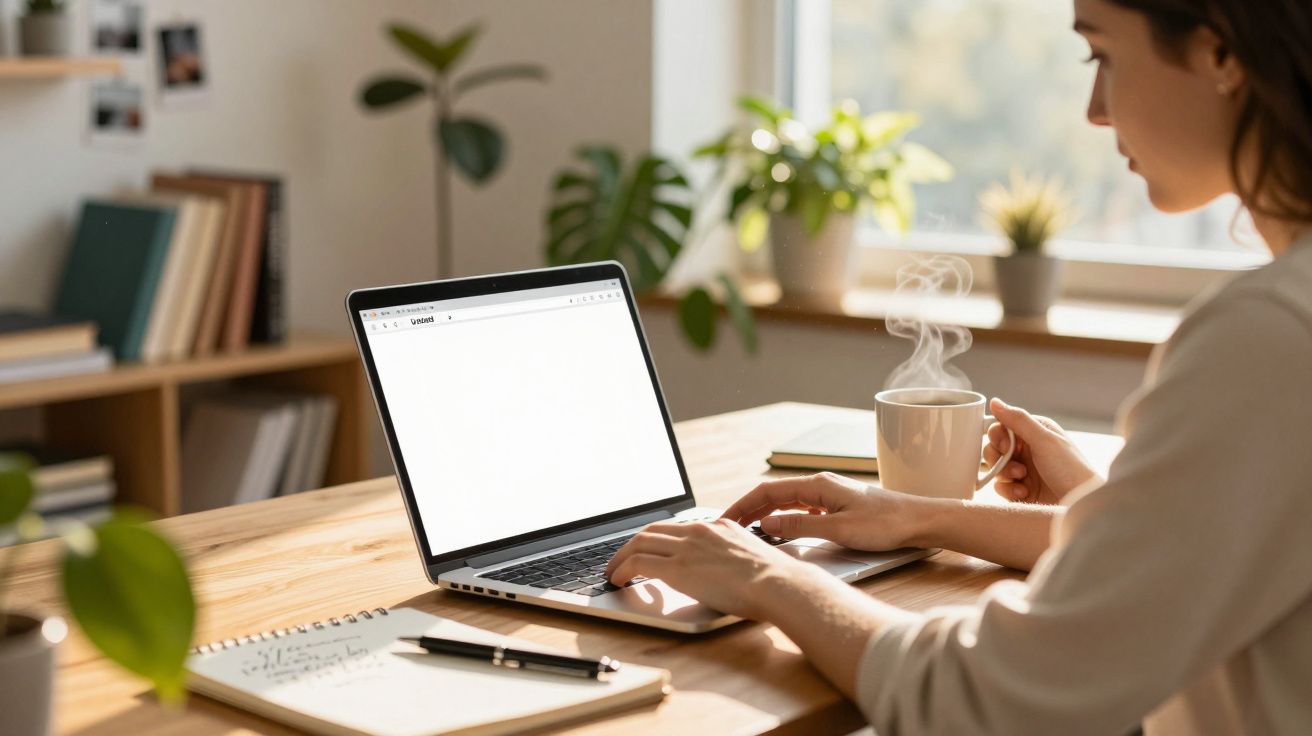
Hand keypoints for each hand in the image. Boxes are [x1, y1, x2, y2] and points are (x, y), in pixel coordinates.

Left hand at [605, 518, 807, 619]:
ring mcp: (687, 547)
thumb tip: (728, 570)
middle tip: (622, 559)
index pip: (676, 526)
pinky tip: (618, 580)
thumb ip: (734, 556)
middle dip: (632, 544)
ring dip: (621, 557)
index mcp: (718, 526)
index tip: (648, 548)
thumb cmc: (774, 580)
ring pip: (639, 543)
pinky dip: (622, 569)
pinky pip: (638, 563)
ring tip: (613, 571)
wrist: (777, 584)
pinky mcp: (678, 567)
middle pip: (652, 530)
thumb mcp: (752, 556)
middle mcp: (699, 531)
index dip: (656, 538)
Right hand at [719, 472, 927, 550]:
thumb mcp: (838, 530)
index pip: (767, 492)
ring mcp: (829, 495)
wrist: (920, 521)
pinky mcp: (838, 506)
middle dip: (749, 510)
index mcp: (817, 486)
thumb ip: (800, 526)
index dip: (742, 506)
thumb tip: (766, 523)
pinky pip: (802, 509)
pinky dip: (785, 518)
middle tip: (728, 528)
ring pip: (788, 502)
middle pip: (774, 495)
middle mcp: (821, 486)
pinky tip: (783, 530)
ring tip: (749, 530)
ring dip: (766, 514)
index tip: (724, 520)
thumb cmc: (886, 524)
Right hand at [986, 398, 1102, 503]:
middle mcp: (1029, 449)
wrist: (1081, 505)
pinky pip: (1001, 486)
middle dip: (999, 457)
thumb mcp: (1044, 440)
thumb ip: (1018, 420)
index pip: (1003, 426)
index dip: (998, 436)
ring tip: (1022, 480)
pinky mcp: (1022, 490)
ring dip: (1005, 473)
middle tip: (1015, 466)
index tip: (1004, 446)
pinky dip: (1008, 490)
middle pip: (995, 447)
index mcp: (1036, 432)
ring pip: (996, 467)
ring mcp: (1025, 470)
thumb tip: (995, 401)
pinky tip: (1023, 493)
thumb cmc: (1071, 470)